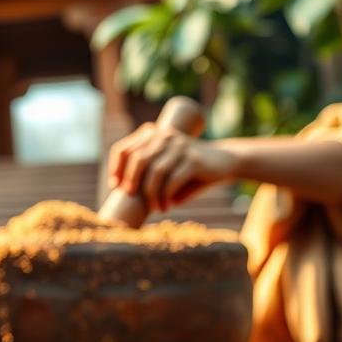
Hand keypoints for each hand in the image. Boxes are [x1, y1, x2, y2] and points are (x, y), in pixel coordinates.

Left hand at [107, 122, 238, 210]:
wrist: (226, 161)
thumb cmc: (189, 168)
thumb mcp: (165, 166)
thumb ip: (147, 173)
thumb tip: (123, 195)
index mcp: (153, 134)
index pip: (125, 149)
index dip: (116, 168)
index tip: (115, 186)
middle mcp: (164, 136)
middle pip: (137, 159)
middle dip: (131, 181)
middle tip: (132, 197)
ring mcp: (180, 146)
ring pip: (155, 171)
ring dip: (151, 194)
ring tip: (154, 207)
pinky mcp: (194, 159)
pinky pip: (172, 180)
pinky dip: (165, 196)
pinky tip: (166, 206)